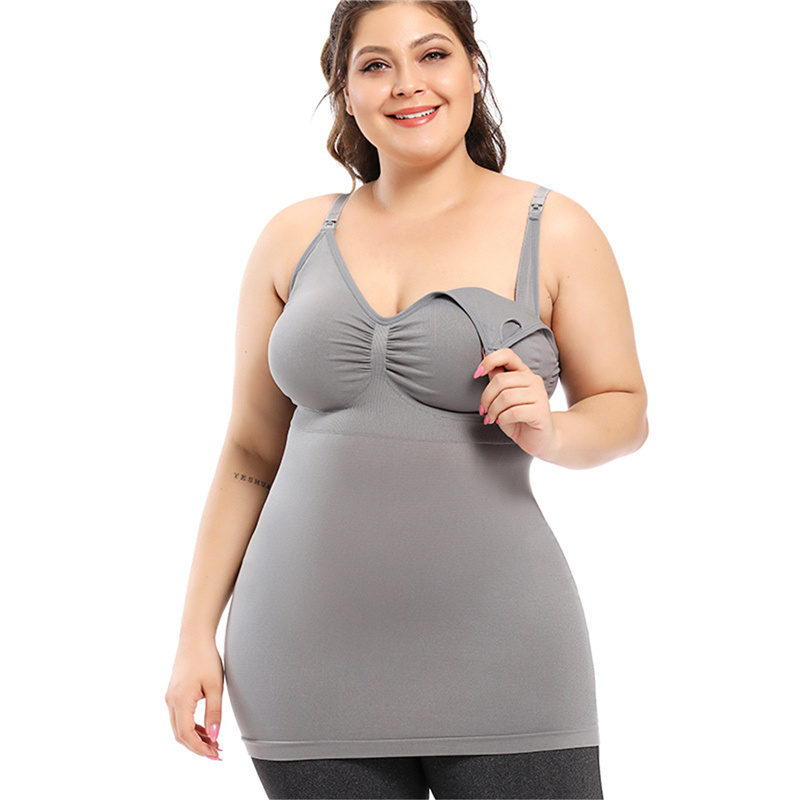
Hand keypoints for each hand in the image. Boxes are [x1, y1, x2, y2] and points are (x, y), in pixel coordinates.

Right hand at [165, 639, 223, 760]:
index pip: (186, 735)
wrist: (195, 637)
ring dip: (195, 738)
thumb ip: (214, 712)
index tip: (214, 755)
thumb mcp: (215, 686)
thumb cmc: (206, 658)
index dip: (200, 749)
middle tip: (216, 754)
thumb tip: (214, 736)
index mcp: (180, 701)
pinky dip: (192, 727)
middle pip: (180, 735)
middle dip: (197, 747)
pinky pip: (180, 717)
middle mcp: (171, 702)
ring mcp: (170, 697)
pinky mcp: (174, 693)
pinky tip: (206, 729)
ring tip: (214, 744)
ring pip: (179, 727)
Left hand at [474, 347, 558, 458]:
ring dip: (493, 410)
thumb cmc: (518, 418)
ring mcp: (540, 395)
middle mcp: (533, 380)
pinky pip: (514, 411)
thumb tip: (484, 355)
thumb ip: (496, 378)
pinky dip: (502, 418)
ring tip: (492, 418)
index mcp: (523, 373)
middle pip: (500, 380)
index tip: (477, 374)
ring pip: (506, 397)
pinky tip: (502, 421)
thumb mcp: (502, 396)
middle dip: (486, 397)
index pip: (507, 355)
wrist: (538, 439)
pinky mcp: (541, 411)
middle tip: (484, 410)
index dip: (489, 361)